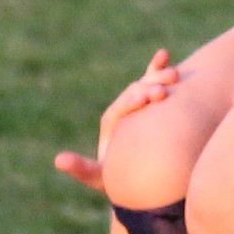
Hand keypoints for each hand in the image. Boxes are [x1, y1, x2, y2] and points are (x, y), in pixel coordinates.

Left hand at [54, 49, 178, 193]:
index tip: (144, 100)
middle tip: (163, 92)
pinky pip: (153, 81)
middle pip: (133, 94)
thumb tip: (58, 160)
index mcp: (110, 124)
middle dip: (147, 90)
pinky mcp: (151, 101)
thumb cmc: (118, 180)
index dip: (129, 104)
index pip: (118, 110)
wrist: (139, 176)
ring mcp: (138, 103)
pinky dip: (157, 67)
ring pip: (146, 85)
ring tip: (175, 76)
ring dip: (158, 78)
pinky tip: (163, 53)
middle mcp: (123, 110)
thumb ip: (81, 169)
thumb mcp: (99, 178)